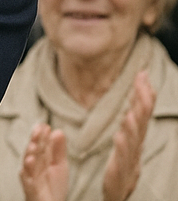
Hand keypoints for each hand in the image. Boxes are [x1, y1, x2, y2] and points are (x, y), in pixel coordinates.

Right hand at [19, 123, 67, 200]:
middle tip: (38, 130)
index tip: (45, 126)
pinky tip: (30, 161)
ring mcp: (31, 177)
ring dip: (30, 153)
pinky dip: (28, 170)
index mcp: (41, 159)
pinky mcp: (31, 189)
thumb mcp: (60, 166)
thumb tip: (58, 131)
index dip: (42, 136)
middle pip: (34, 151)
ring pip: (29, 163)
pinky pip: (28, 179)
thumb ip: (58, 149)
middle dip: (35, 141)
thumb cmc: (54, 187)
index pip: (41, 145)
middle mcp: (34, 166)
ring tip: (33, 145)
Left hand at [103, 69, 154, 200]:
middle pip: (141, 123)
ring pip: (134, 141)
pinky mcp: (119, 175)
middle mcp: (135, 149)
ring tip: (131, 107)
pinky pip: (122, 159)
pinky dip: (122, 146)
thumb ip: (129, 123)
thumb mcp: (125, 143)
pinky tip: (119, 135)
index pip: (141, 113)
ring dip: (134, 124)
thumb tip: (133, 102)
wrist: (117, 197)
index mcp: (135, 140)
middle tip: (142, 82)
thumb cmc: (121, 168)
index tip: (143, 73)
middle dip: (143, 103)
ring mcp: (129, 162)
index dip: (143, 94)